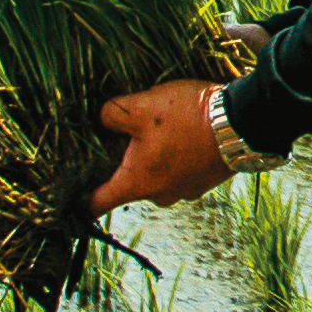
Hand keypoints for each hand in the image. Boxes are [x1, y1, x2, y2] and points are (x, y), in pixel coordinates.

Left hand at [89, 80, 239, 214]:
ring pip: (157, 176)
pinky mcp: (205, 182)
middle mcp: (159, 195)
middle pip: (128, 185)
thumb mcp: (140, 107)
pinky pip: (180, 172)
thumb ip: (111, 114)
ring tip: (160, 128)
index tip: (69, 194)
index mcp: (136, 184)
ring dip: (153, 158)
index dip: (79, 199)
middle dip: (123, 163)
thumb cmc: (186, 118)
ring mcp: (184, 191)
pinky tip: (183, 133)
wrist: (243, 122)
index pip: (96, 204)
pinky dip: (177, 157)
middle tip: (123, 135)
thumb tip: (102, 120)